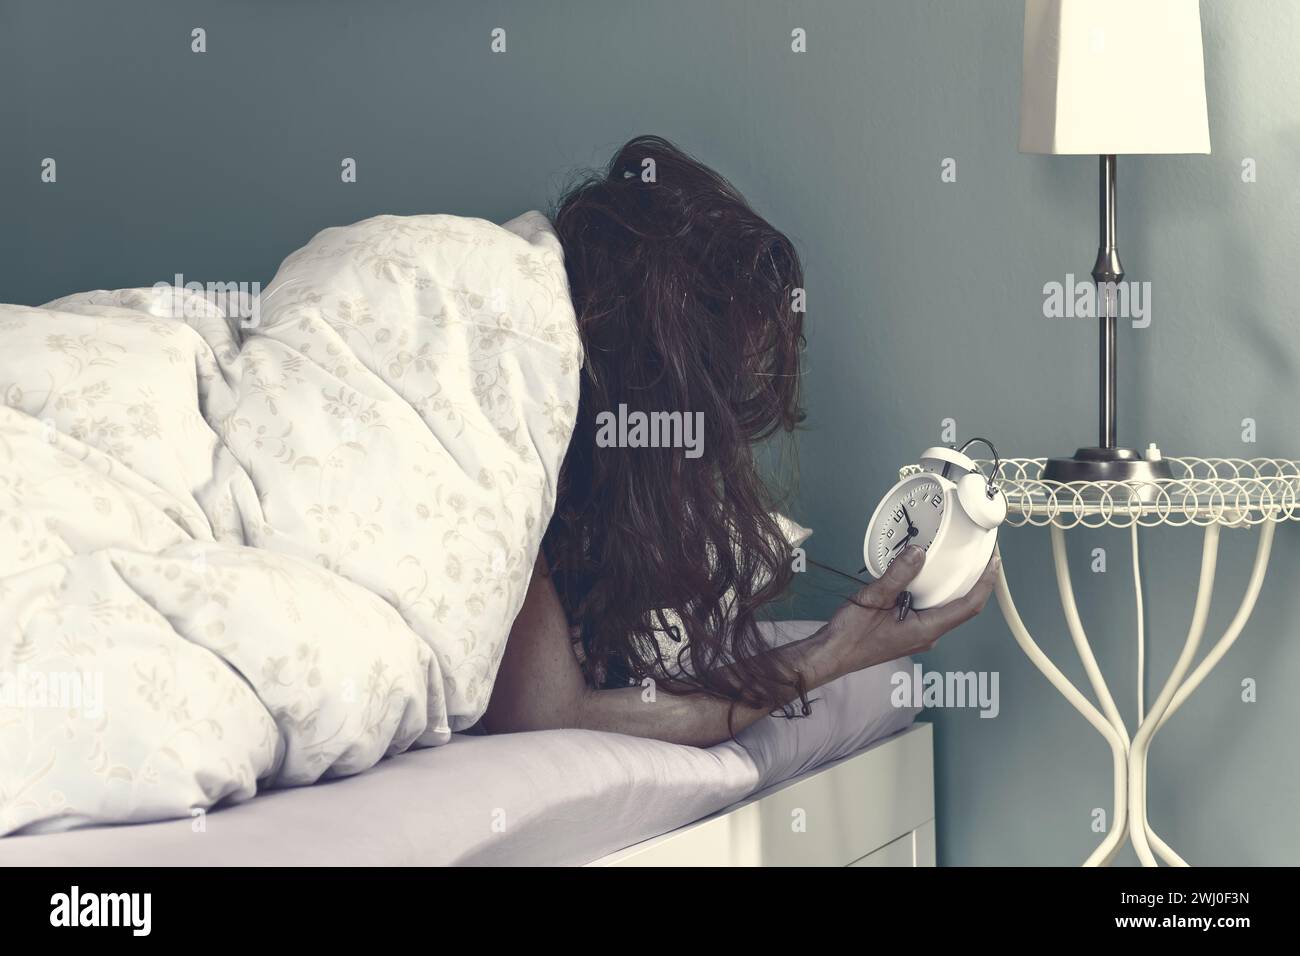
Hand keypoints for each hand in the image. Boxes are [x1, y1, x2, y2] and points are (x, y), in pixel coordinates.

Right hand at [826, 545, 998, 673]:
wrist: (830, 656)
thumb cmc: (851, 636)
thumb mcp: (874, 599)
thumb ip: (898, 575)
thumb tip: (919, 552)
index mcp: (927, 630)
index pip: (968, 607)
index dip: (985, 584)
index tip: (994, 564)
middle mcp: (928, 635)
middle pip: (959, 607)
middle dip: (971, 582)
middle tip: (976, 556)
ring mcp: (917, 635)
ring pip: (942, 608)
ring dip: (949, 587)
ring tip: (952, 562)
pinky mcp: (906, 632)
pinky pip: (926, 609)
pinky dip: (930, 592)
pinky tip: (921, 577)